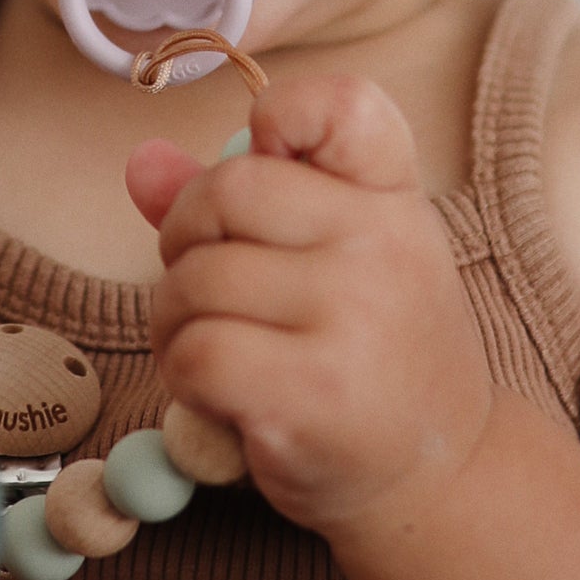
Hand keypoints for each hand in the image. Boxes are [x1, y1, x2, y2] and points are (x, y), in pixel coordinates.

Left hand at [125, 72, 491, 533]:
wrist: (438, 474)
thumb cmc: (372, 358)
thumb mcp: (332, 261)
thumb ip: (241, 206)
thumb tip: (141, 164)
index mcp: (394, 197)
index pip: (340, 105)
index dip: (277, 117)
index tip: (265, 164)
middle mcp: (384, 243)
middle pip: (225, 190)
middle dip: (184, 240)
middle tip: (204, 289)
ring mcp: (353, 316)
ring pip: (195, 280)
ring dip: (174, 321)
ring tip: (212, 351)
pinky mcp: (312, 391)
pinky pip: (195, 352)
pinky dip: (183, 375)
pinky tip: (217, 394)